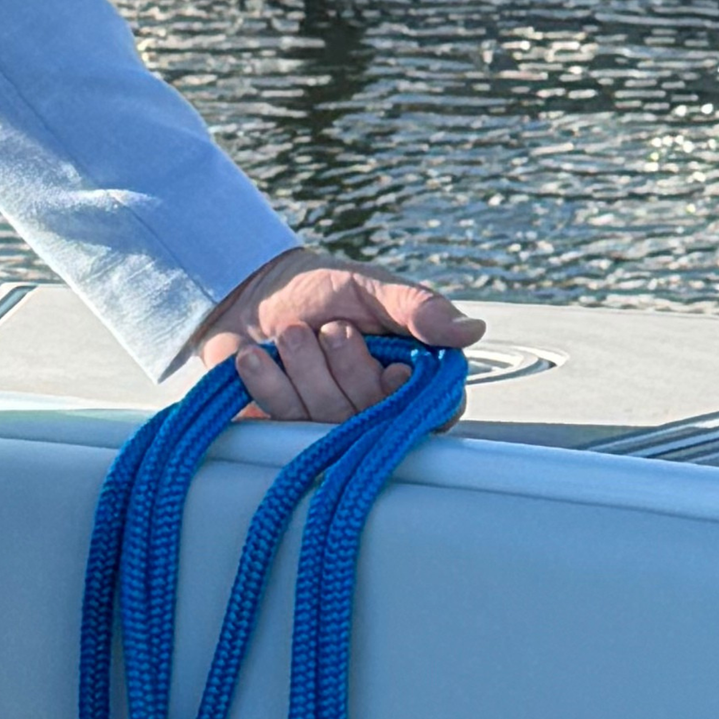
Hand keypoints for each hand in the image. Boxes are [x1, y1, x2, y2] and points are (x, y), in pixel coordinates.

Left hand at [189, 248, 483, 422]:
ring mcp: (328, 426)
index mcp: (407, 379)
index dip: (407, 396)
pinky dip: (269, 386)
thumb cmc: (315, 290)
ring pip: (329, 423)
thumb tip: (470, 329)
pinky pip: (283, 426)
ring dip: (306, 372)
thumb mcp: (369, 286)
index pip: (433, 412)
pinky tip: (255, 358)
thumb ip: (415, 308)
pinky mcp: (285, 432)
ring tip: (289, 335)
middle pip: (375, 420)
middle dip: (347, 368)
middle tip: (329, 330)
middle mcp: (372, 410)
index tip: (391, 368)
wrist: (247, 291)